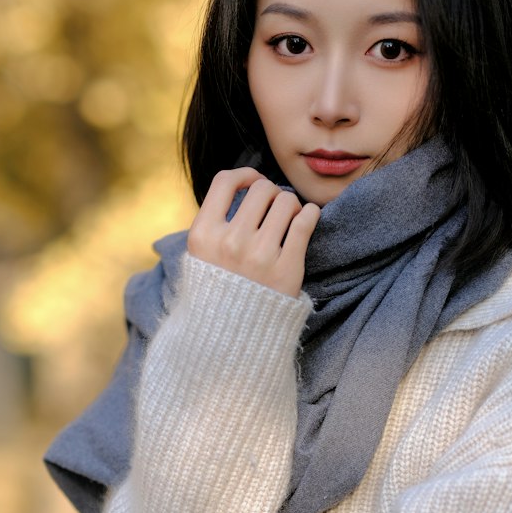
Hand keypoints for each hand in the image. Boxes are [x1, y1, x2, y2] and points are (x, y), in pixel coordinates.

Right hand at [187, 168, 319, 296]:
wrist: (233, 337)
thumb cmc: (220, 290)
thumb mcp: (201, 255)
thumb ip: (215, 220)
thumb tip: (247, 181)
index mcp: (203, 235)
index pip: (225, 181)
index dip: (244, 175)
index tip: (253, 183)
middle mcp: (229, 243)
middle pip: (261, 188)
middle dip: (272, 193)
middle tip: (275, 208)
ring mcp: (259, 256)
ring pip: (286, 201)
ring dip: (292, 205)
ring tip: (289, 220)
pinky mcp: (287, 268)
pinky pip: (306, 220)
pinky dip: (310, 214)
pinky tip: (306, 220)